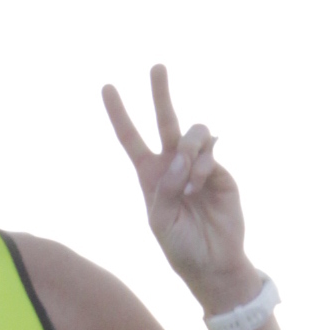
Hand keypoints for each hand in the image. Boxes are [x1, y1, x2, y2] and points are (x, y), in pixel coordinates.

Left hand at [102, 64, 254, 310]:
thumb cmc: (180, 245)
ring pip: (193, 133)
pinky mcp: (222, 171)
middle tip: (156, 66)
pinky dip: (202, 167)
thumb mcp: (160, 219)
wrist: (213, 263)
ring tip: (189, 180)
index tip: (106, 87)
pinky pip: (210, 152)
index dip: (119, 114)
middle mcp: (174, 165)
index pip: (130, 138)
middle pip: (165, 120)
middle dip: (160, 92)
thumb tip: (183, 155)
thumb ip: (165, 185)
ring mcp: (199, 165)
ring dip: (188, 150)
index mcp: (150, 175)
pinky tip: (199, 187)